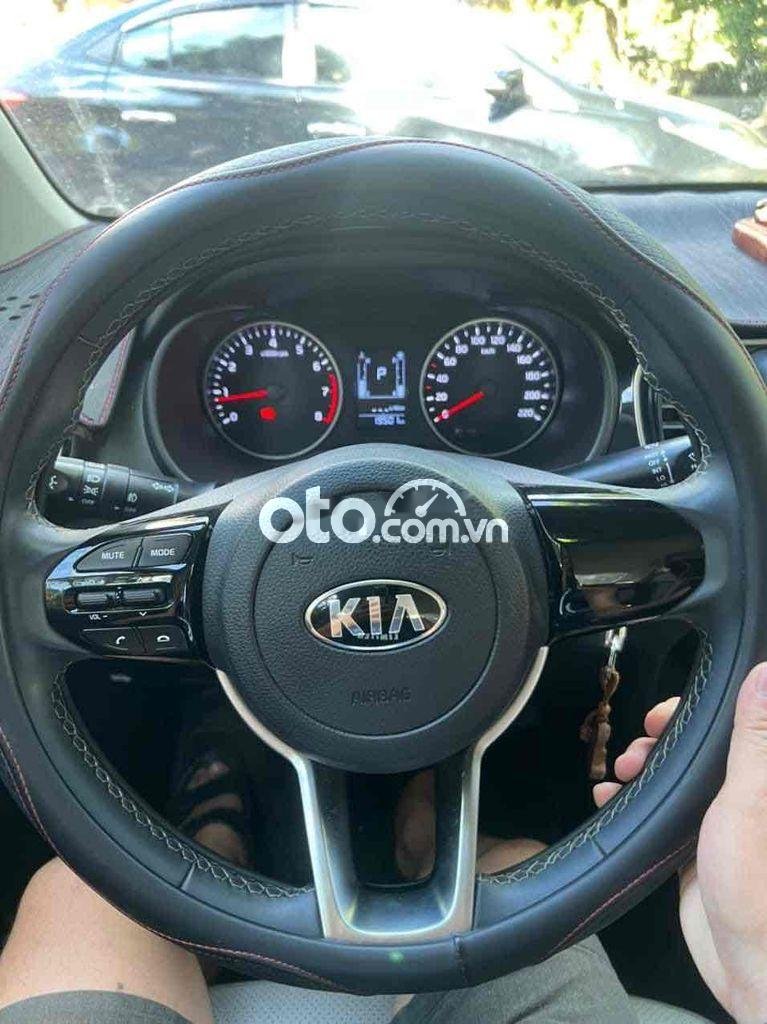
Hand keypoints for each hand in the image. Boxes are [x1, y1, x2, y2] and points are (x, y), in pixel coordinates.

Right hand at [594, 665, 766, 1023]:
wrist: (748, 965)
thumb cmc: (757, 890)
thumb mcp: (750, 799)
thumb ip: (753, 738)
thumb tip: (763, 676)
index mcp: (760, 777)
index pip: (731, 720)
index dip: (693, 709)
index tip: (665, 712)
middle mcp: (744, 793)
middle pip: (697, 745)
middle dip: (659, 739)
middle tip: (637, 745)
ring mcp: (721, 819)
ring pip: (676, 774)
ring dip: (643, 767)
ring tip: (620, 772)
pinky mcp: (699, 845)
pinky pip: (662, 807)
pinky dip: (635, 798)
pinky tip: (612, 797)